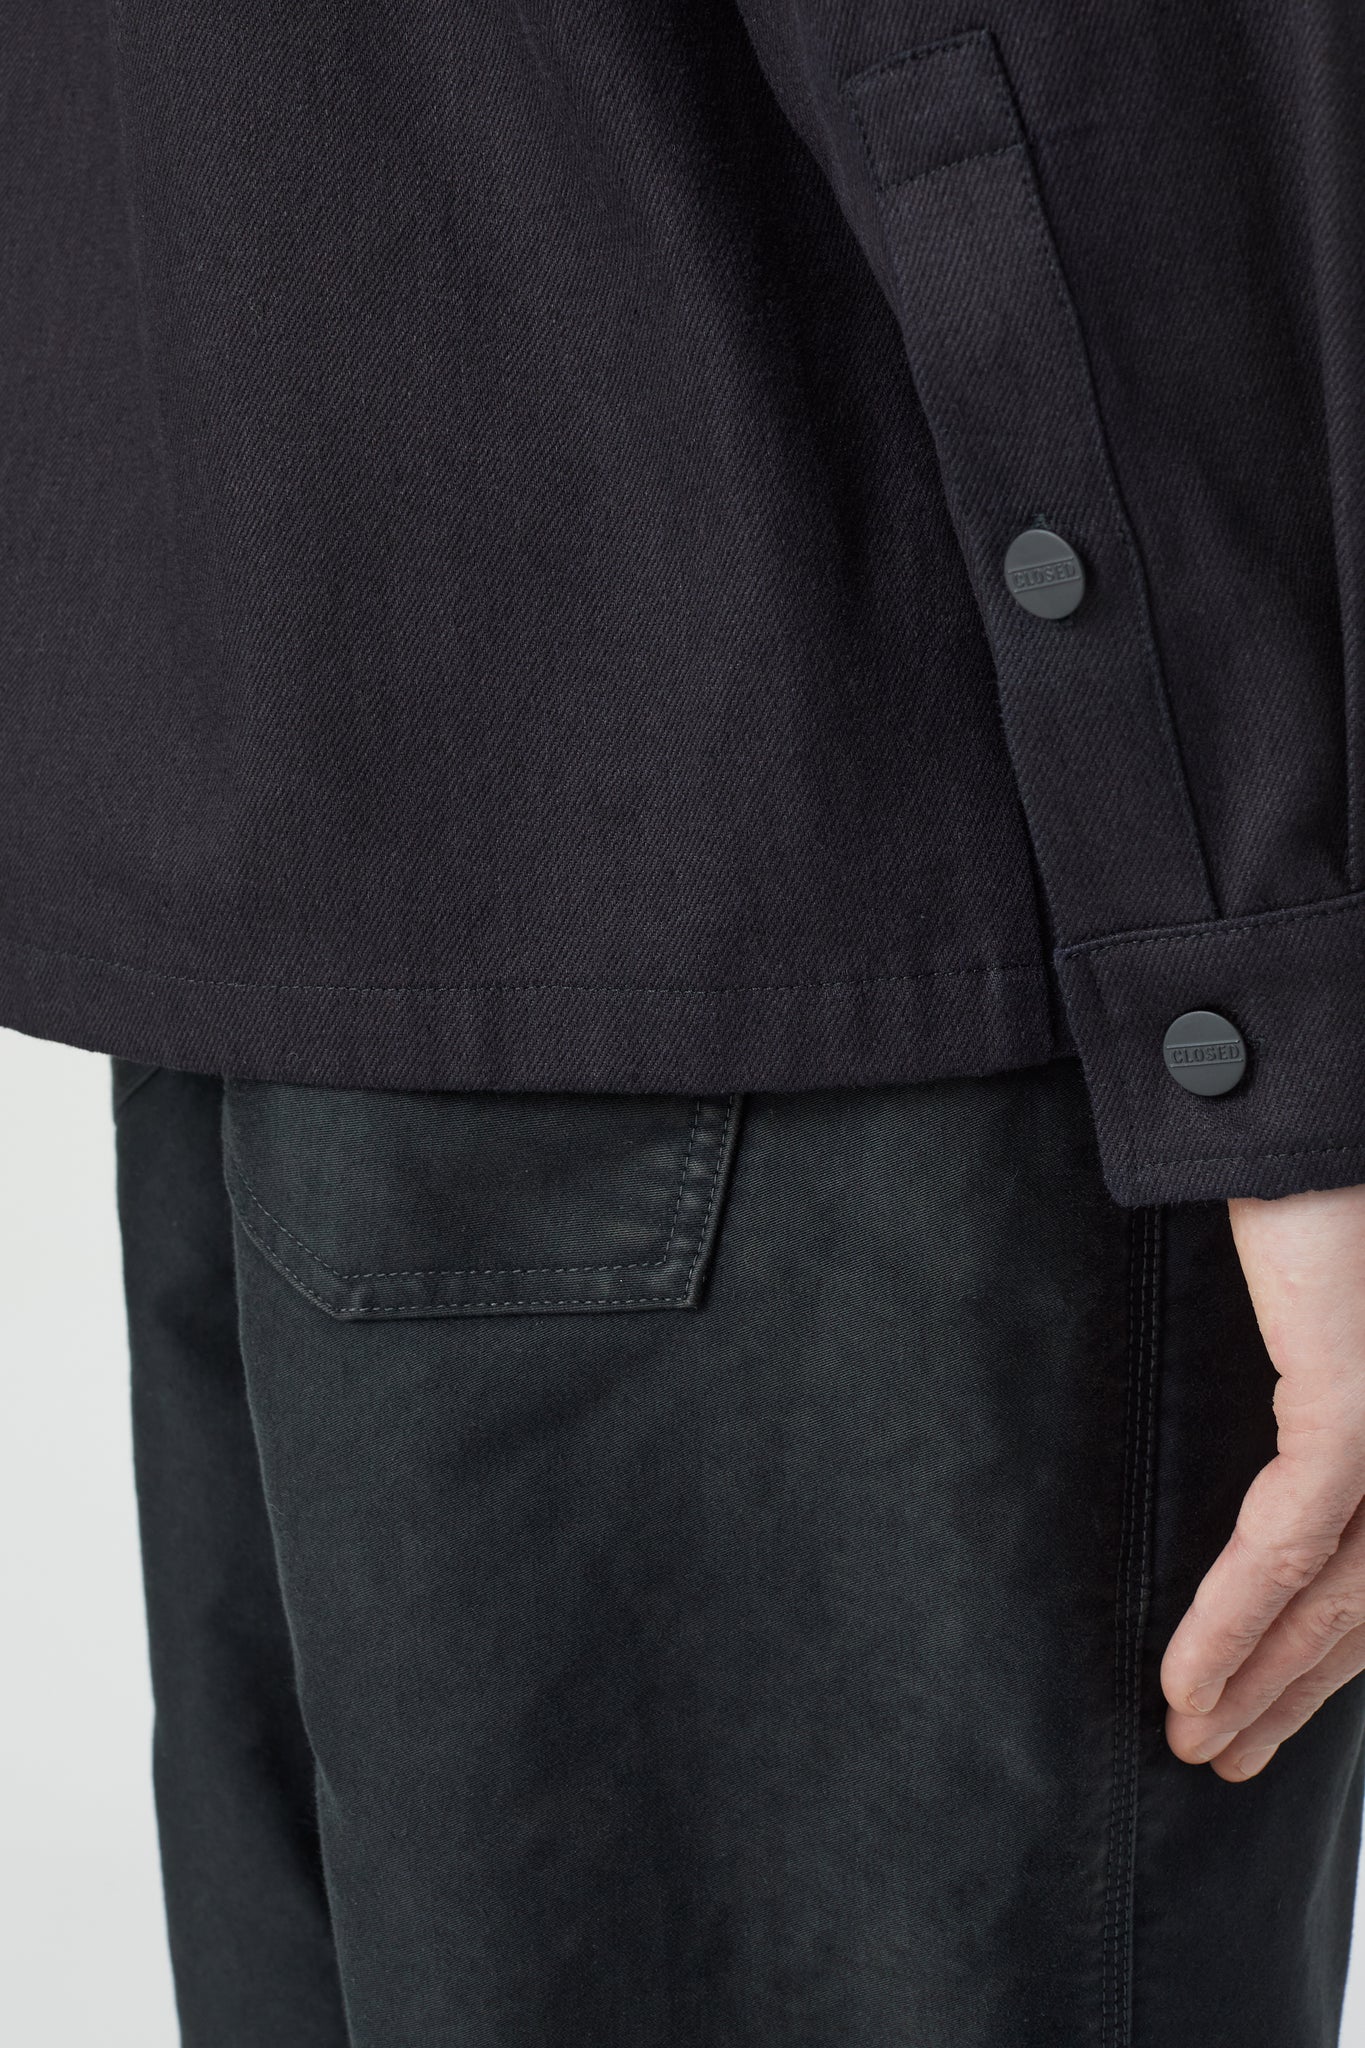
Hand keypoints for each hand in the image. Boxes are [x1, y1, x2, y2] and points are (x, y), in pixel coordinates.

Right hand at [1162, 1182, 1364, 1780]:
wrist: (1300, 1094)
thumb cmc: (1307, 1192)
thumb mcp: (1320, 1320)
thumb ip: (1320, 1405)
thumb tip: (1282, 1493)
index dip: (1323, 1656)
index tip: (1259, 1711)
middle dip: (1291, 1691)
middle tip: (1222, 1758)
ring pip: (1339, 1596)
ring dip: (1257, 1681)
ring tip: (1194, 1742)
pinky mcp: (1357, 1405)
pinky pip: (1290, 1540)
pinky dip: (1230, 1619)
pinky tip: (1182, 1676)